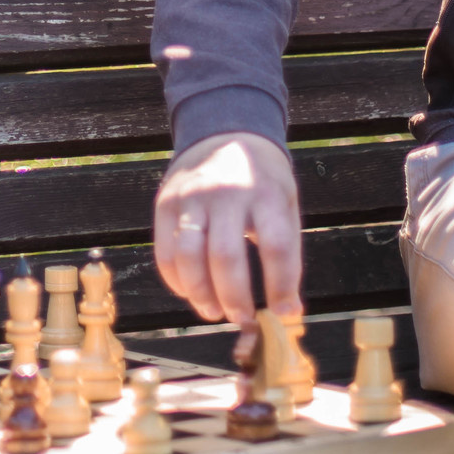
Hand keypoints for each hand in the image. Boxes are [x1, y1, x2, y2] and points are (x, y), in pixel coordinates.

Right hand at [154, 133, 303, 325]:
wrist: (223, 133)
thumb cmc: (262, 181)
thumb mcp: (285, 204)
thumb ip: (287, 252)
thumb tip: (288, 311)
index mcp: (266, 192)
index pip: (276, 246)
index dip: (281, 286)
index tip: (285, 313)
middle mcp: (225, 193)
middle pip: (226, 257)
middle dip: (235, 298)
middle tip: (243, 320)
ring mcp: (191, 196)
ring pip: (189, 257)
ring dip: (201, 295)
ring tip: (214, 312)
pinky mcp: (165, 203)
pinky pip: (165, 252)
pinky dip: (177, 282)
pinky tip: (192, 293)